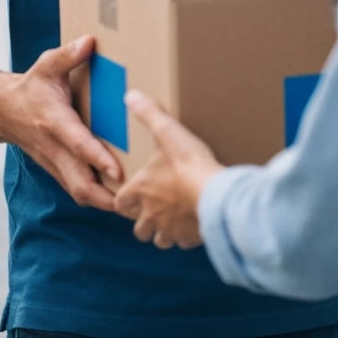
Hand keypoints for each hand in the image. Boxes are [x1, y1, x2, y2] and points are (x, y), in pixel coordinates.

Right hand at [1, 35, 122, 211]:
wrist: (0, 110)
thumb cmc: (30, 86)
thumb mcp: (47, 64)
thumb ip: (68, 55)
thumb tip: (90, 41)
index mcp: (53, 120)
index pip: (77, 143)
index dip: (97, 158)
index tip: (119, 170)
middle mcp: (52, 147)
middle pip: (78, 182)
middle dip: (105, 196)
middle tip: (135, 201)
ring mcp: (53, 162)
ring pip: (77, 191)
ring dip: (103, 202)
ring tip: (134, 207)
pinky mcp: (56, 169)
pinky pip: (76, 188)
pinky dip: (96, 197)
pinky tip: (119, 200)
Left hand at [113, 90, 223, 249]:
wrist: (217, 194)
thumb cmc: (189, 163)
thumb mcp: (168, 131)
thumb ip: (149, 113)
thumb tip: (130, 95)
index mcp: (140, 191)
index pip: (120, 203)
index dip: (123, 199)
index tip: (130, 193)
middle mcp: (150, 215)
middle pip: (138, 228)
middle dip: (143, 220)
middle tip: (153, 207)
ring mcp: (170, 230)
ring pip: (159, 239)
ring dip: (162, 231)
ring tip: (172, 218)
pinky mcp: (189, 238)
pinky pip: (183, 243)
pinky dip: (185, 236)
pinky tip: (193, 223)